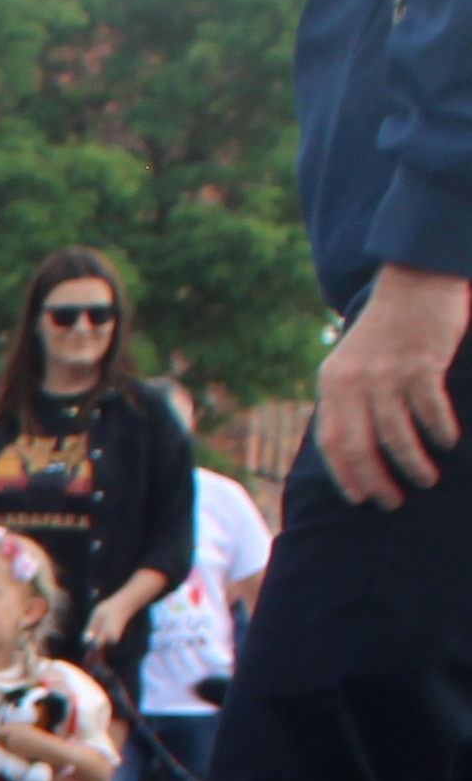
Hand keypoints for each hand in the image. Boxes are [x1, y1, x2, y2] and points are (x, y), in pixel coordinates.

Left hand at [315, 268, 467, 506]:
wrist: (417, 279)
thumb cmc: (389, 327)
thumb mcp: (352, 360)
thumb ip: (349, 397)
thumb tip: (352, 445)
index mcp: (332, 383)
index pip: (331, 442)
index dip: (345, 475)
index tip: (359, 498)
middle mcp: (353, 382)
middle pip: (360, 447)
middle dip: (376, 481)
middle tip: (392, 502)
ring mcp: (387, 374)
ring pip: (397, 437)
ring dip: (412, 465)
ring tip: (425, 480)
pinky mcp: (421, 365)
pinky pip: (429, 412)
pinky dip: (440, 432)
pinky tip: (448, 443)